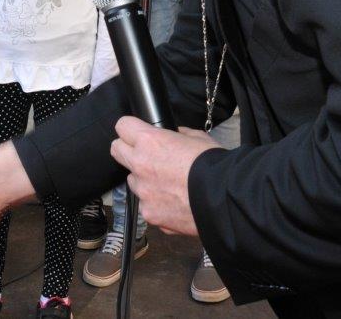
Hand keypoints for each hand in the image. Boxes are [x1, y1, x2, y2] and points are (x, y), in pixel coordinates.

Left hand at [110, 117, 218, 236]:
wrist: (223, 199)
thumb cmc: (214, 165)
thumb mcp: (197, 137)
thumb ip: (177, 135)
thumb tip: (172, 136)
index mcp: (149, 141)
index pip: (122, 126)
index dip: (131, 128)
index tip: (136, 133)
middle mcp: (139, 165)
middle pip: (116, 150)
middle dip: (128, 150)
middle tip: (146, 156)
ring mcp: (142, 192)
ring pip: (133, 181)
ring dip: (144, 180)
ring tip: (169, 185)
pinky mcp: (149, 214)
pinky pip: (147, 205)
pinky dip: (157, 205)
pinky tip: (175, 204)